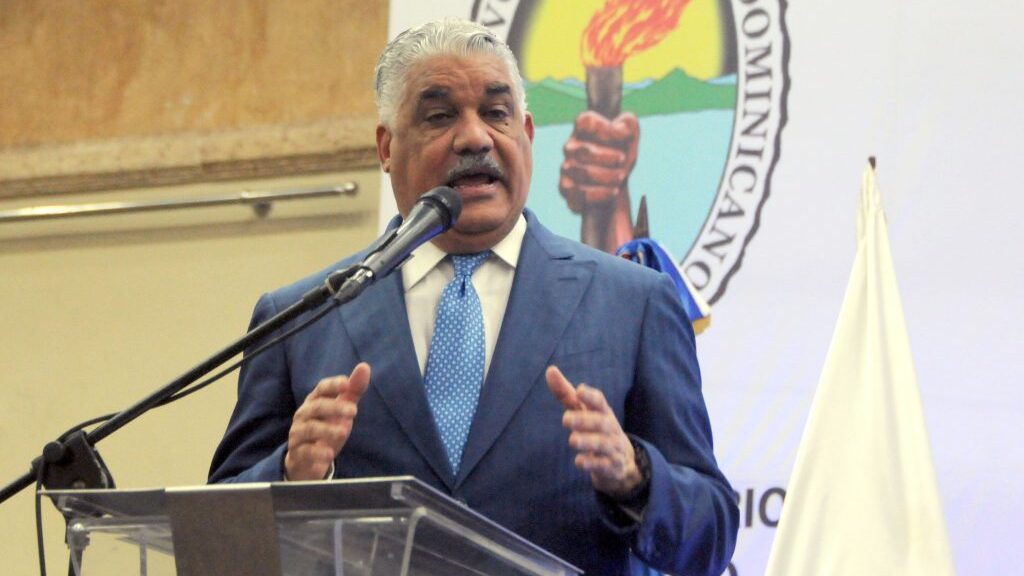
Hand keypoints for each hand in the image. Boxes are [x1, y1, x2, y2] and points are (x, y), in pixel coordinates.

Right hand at [284, 362, 370, 480]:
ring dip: (327, 430)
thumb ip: (353, 390)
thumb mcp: (341, 409)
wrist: (306, 461)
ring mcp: (298, 434)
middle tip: (354, 410)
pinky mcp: (298, 454)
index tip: (346, 383)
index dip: (333, 385)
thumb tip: (364, 366)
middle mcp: (304, 415)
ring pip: (310, 429)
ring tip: (344, 432)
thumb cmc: (326, 428)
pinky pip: (305, 452)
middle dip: (334, 407)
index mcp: (315, 401)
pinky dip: (316, 453)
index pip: (321, 389)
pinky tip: (329, 455)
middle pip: (317, 407)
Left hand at [546, 365, 642, 496]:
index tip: (579, 391)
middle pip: (601, 422)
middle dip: (585, 420)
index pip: (600, 402)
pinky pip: (603, 465)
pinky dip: (592, 463)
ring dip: (588, 441)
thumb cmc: (596, 428)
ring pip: (603, 444)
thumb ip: (566, 393)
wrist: (621, 461)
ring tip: (572, 440)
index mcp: (603, 412)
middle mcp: (610, 428)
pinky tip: (579, 462)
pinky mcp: (611, 466)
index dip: (590, 396)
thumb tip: (550, 370)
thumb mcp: (583, 410)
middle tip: (566, 419)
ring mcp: (612, 448)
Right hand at [559, 110, 639, 211]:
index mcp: (583, 129)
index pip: (585, 121)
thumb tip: (620, 130)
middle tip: (623, 159)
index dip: (606, 129)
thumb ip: (628, 124)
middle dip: (609, 157)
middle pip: (584, 151)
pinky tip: (614, 190)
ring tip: (621, 176)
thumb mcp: (630, 136)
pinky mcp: (566, 190)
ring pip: (583, 173)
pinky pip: (580, 194)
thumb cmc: (620, 154)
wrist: (616, 184)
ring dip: (607, 176)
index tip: (624, 136)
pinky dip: (601, 193)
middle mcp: (570, 147)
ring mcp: (566, 169)